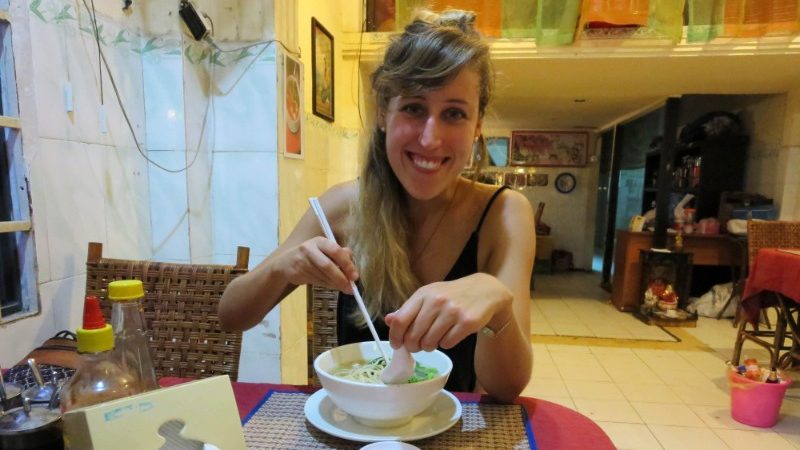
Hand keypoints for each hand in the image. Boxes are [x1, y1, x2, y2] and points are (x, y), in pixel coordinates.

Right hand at [276, 236, 358, 293]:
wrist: (285, 263)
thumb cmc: (311, 256)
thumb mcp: (324, 251)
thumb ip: (338, 254)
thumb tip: (351, 259)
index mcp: (320, 241)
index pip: (336, 251)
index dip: (347, 264)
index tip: (355, 276)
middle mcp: (309, 249)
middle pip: (327, 265)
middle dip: (341, 278)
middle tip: (350, 288)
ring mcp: (302, 261)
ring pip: (322, 276)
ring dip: (335, 284)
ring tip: (343, 288)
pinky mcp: (297, 272)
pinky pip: (316, 282)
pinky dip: (327, 286)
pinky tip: (332, 286)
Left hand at [384, 273, 512, 351]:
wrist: (485, 290)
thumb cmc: (451, 295)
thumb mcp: (429, 296)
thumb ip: (409, 309)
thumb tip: (388, 320)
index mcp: (423, 294)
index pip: (400, 320)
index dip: (395, 336)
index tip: (396, 344)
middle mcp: (436, 301)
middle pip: (413, 335)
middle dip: (413, 346)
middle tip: (417, 346)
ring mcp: (452, 311)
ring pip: (430, 343)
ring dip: (429, 346)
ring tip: (434, 339)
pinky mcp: (467, 322)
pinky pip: (447, 344)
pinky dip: (446, 344)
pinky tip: (450, 335)